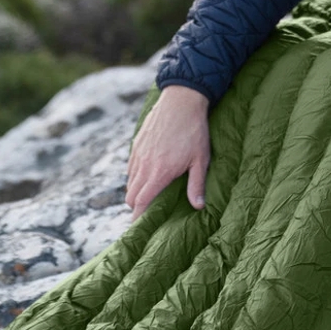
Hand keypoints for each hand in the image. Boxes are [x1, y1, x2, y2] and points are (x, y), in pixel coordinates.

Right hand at [126, 85, 210, 220]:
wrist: (181, 101)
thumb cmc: (194, 131)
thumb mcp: (201, 159)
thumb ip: (196, 184)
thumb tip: (198, 207)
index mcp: (159, 173)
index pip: (141, 204)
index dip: (139, 219)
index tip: (142, 228)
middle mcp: (143, 167)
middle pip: (130, 197)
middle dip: (137, 208)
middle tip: (150, 212)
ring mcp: (137, 155)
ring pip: (129, 183)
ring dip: (137, 191)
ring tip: (151, 194)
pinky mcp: (136, 145)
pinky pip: (130, 168)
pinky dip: (135, 176)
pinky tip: (150, 174)